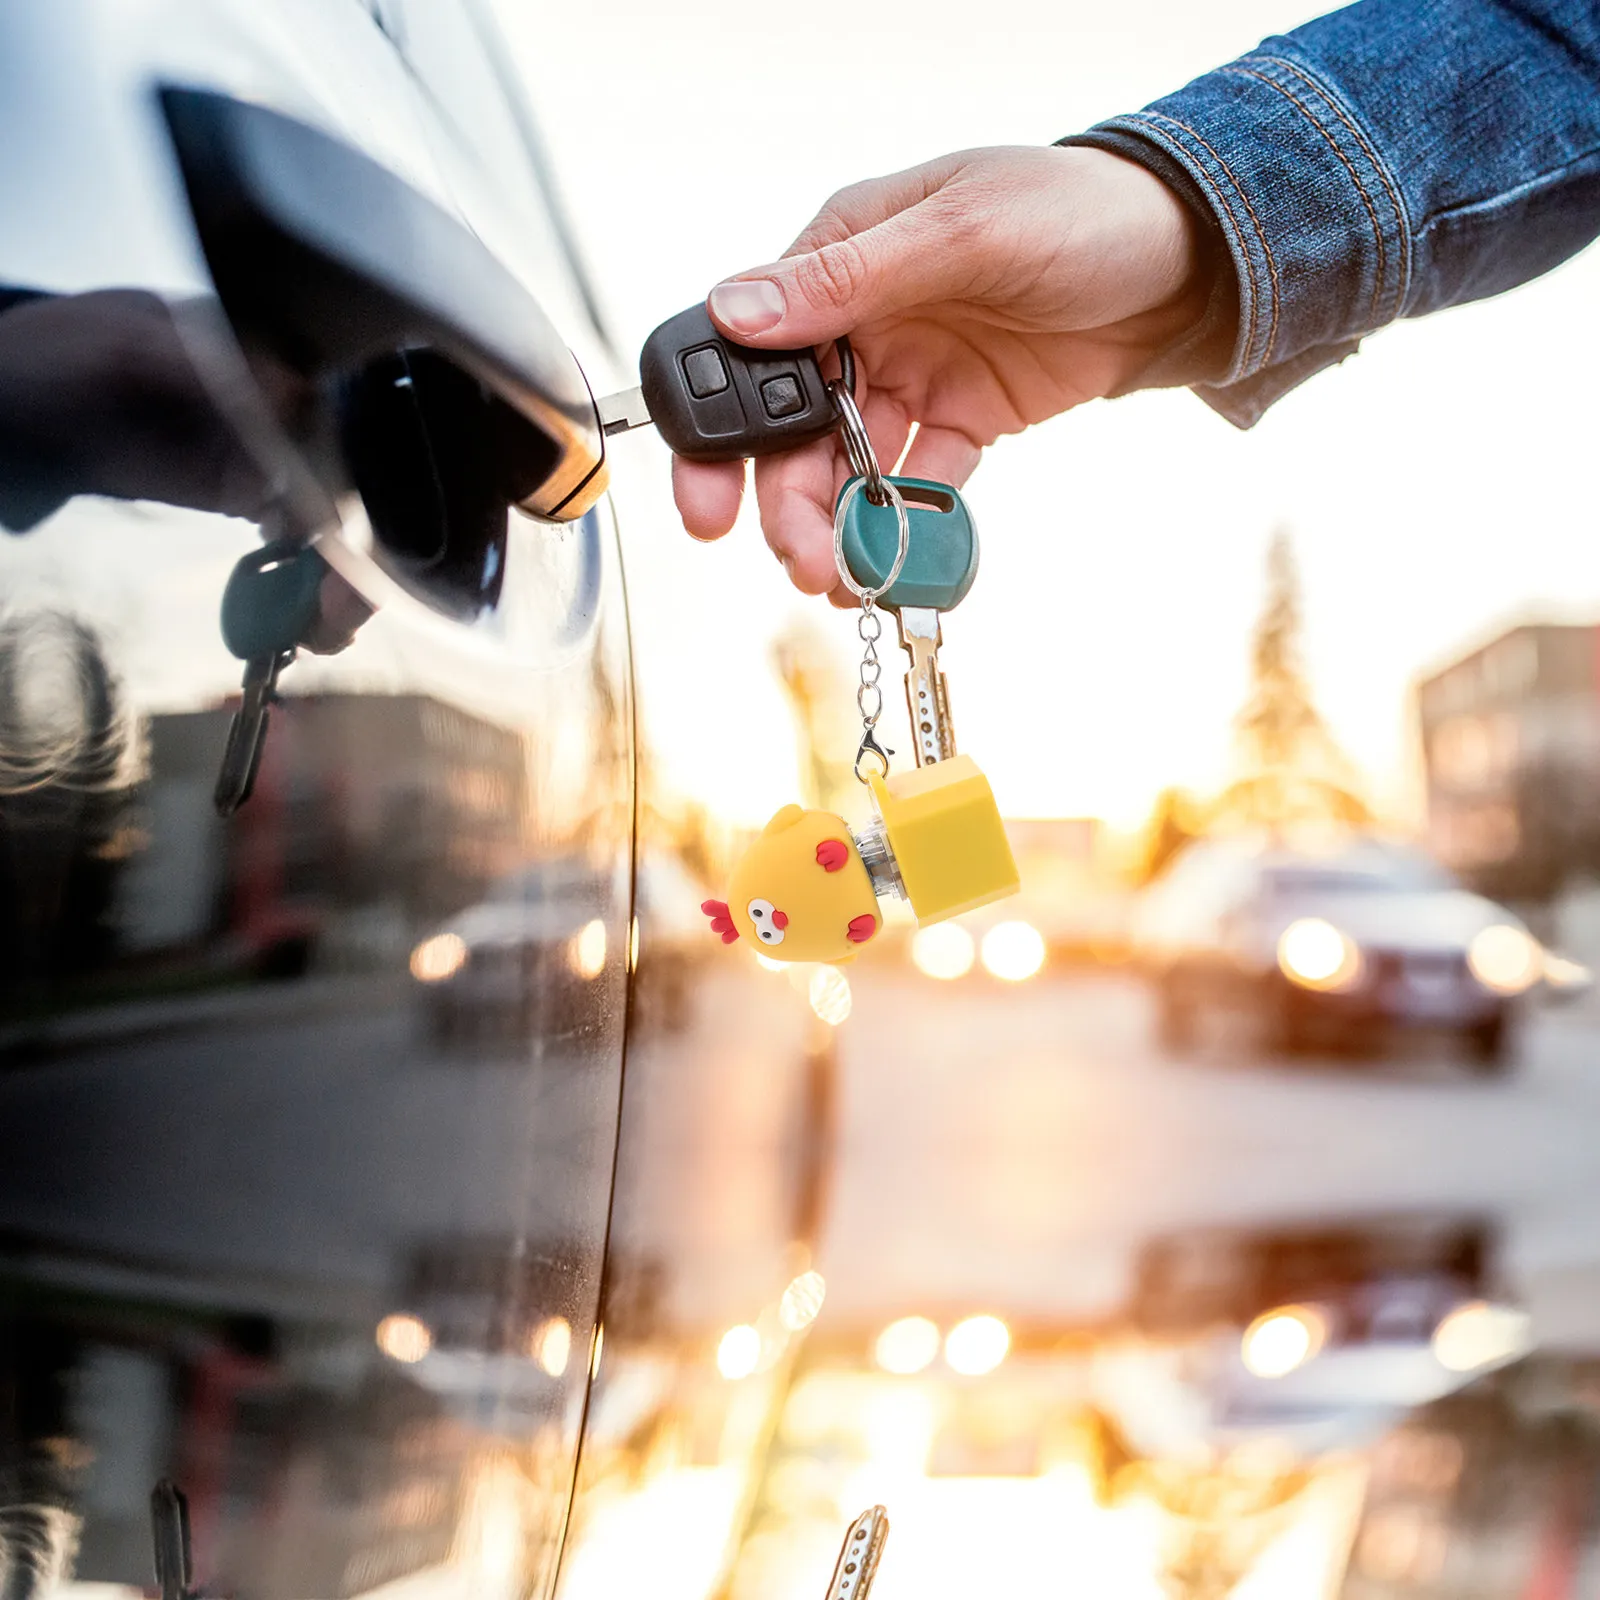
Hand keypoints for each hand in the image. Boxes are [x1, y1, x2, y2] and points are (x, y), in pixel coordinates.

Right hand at [673, 145, 1207, 601]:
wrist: (1191, 258)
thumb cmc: (1078, 211)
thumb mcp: (961, 232)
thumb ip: (847, 280)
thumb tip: (736, 311)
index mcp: (841, 257)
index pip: (750, 349)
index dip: (719, 432)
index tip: (710, 505)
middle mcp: (863, 321)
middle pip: (792, 429)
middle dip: (786, 503)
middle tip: (801, 561)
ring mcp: (911, 375)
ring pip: (848, 467)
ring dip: (841, 526)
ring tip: (846, 579)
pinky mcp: (962, 420)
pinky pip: (919, 484)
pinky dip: (908, 525)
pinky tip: (902, 564)